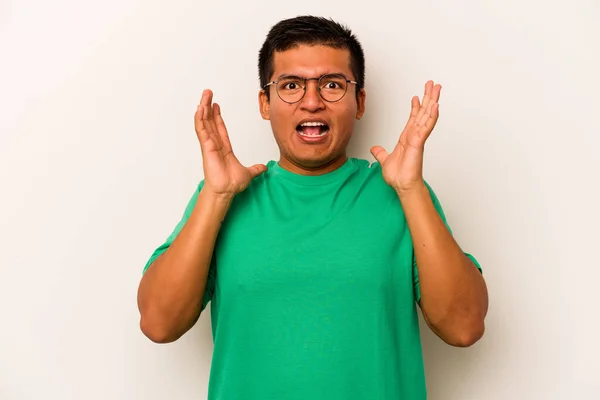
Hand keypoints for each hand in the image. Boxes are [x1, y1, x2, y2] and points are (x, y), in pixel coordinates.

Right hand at [194, 89, 266, 198]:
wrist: (226, 191)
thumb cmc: (232, 184)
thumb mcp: (248, 173)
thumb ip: (255, 169)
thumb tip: (263, 168)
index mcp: (223, 148)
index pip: (219, 128)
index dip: (217, 116)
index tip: (216, 106)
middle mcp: (215, 144)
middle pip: (210, 121)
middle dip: (209, 107)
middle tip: (208, 93)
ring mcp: (209, 144)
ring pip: (205, 122)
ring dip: (204, 108)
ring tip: (204, 95)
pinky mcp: (206, 147)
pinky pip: (201, 130)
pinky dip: (200, 119)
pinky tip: (199, 108)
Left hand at [370, 80, 441, 195]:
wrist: (402, 185)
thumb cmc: (399, 176)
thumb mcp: (384, 160)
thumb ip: (380, 153)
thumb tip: (375, 149)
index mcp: (407, 138)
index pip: (413, 118)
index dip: (415, 107)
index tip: (417, 97)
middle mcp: (414, 135)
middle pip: (423, 112)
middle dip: (428, 97)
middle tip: (433, 84)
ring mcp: (418, 138)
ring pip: (427, 116)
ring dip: (432, 101)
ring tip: (437, 89)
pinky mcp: (419, 143)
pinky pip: (426, 127)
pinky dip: (431, 116)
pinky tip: (435, 106)